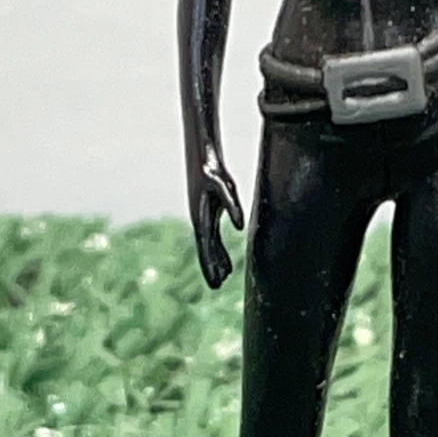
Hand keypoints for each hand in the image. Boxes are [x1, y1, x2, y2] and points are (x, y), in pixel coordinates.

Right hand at [189, 157, 243, 289]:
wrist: (201, 149)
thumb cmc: (212, 166)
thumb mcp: (223, 185)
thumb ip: (231, 205)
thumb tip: (238, 226)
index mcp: (200, 217)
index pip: (206, 248)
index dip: (210, 265)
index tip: (216, 282)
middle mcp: (199, 219)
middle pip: (207, 250)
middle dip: (212, 268)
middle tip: (217, 287)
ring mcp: (203, 215)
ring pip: (210, 244)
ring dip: (217, 261)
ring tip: (224, 278)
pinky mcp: (209, 210)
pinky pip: (214, 235)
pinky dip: (220, 249)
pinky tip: (227, 261)